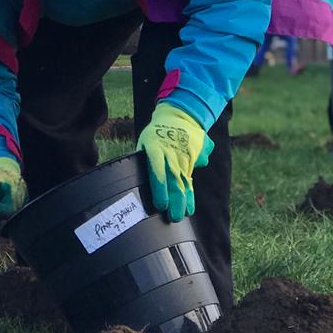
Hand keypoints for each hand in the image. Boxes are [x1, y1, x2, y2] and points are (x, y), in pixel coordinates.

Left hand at [136, 104, 212, 220]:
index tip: (161, 205)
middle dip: (176, 199)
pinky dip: (191, 189)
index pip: (157, 169)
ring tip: (183, 213)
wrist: (179, 115)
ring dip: (185, 198)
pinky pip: (195, 171)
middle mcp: (171, 150)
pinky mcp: (199, 152)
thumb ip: (142, 161)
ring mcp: (187, 151)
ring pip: (185, 178)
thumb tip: (134, 185)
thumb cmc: (155, 135)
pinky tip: (189, 204)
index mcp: (154, 147)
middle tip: (174, 217)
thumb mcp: (144, 143)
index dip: (160, 187)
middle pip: (174, 178)